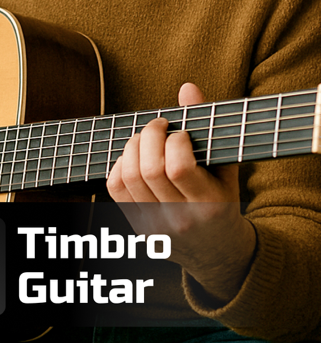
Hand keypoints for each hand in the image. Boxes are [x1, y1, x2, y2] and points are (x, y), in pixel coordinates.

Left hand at [107, 82, 255, 303]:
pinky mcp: (138, 229)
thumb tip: (187, 87)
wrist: (219, 255)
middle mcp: (180, 219)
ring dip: (133, 146)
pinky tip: (135, 157)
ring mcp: (156, 227)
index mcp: (209, 204)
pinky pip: (116, 189)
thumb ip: (209, 126)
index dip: (175, 140)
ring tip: (147, 138)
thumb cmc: (223, 200)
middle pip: (148, 170)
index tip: (181, 133)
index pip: (178, 167)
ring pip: (128, 177)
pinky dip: (120, 164)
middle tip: (159, 126)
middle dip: (149, 135)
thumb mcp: (226, 166)